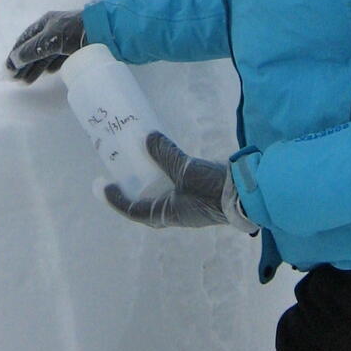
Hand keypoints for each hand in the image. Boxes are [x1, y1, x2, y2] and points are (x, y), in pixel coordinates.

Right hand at [5, 10, 85, 82]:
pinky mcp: (76, 49)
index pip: (24, 40)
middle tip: (15, 81)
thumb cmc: (74, 31)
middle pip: (33, 49)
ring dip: (34, 69)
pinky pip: (58, 59)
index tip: (7, 71)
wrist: (106, 31)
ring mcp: (65, 39)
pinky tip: (47, 74)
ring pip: (45, 56)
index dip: (14, 55)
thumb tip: (13, 62)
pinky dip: (50, 67)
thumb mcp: (50, 39)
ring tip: (26, 83)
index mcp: (44, 23)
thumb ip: (31, 50)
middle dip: (23, 65)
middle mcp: (53, 30)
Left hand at [103, 132, 254, 230]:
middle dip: (129, 189)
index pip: (133, 210)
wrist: (248, 194)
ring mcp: (187, 204)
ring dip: (146, 180)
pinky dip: (163, 173)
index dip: (115, 199)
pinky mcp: (198, 193)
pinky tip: (162, 158)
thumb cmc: (213, 190)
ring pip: (159, 193)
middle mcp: (174, 212)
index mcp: (167, 214)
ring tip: (135, 161)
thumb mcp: (185, 170)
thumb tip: (146, 137)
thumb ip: (165, 153)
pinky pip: (173, 184)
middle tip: (117, 171)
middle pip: (144, 203)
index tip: (102, 185)